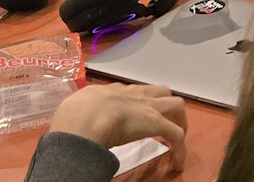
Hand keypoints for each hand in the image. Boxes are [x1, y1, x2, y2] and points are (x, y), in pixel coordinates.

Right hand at [47, 84, 186, 165]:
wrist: (84, 120)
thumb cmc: (73, 117)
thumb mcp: (75, 105)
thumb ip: (82, 108)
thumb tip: (78, 116)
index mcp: (113, 91)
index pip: (132, 93)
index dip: (137, 104)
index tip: (135, 118)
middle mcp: (134, 94)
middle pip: (159, 91)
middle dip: (164, 105)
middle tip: (161, 124)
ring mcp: (148, 107)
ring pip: (176, 104)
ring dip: (179, 121)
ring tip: (175, 140)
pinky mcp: (157, 123)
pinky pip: (177, 134)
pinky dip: (180, 148)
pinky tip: (177, 163)